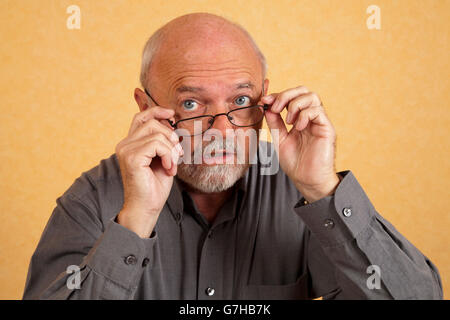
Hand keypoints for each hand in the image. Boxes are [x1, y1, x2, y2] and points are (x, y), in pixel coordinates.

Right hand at [115, 106, 182, 237]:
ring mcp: (126, 150)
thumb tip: (171, 122)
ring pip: (157, 134)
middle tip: (176, 155)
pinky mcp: (131, 157)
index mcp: (130, 143)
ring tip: (171, 165)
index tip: (172, 113)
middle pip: (152, 123)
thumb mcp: (162, 158)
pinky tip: (168, 169)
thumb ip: (163, 141)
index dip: (157, 111)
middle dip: (170, 136)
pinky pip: (157, 144)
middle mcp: (124, 144)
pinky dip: (168, 156)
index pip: (142, 117)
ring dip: (171, 150)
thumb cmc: (154, 186)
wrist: (147, 208)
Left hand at [262, 86, 339, 202]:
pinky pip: (317, 110)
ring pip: (312, 97)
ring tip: (288, 121)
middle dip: (286, 95)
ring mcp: (320, 122)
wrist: (307, 180)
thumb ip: (274, 123)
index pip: (291, 97)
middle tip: (276, 108)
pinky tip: (297, 128)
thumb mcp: (279, 139)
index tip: (264, 100)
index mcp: (299, 118)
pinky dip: (304, 115)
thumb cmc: (295, 163)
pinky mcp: (327, 128)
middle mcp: (310, 117)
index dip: (277, 95)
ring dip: (295, 105)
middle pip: (303, 91)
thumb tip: (266, 106)